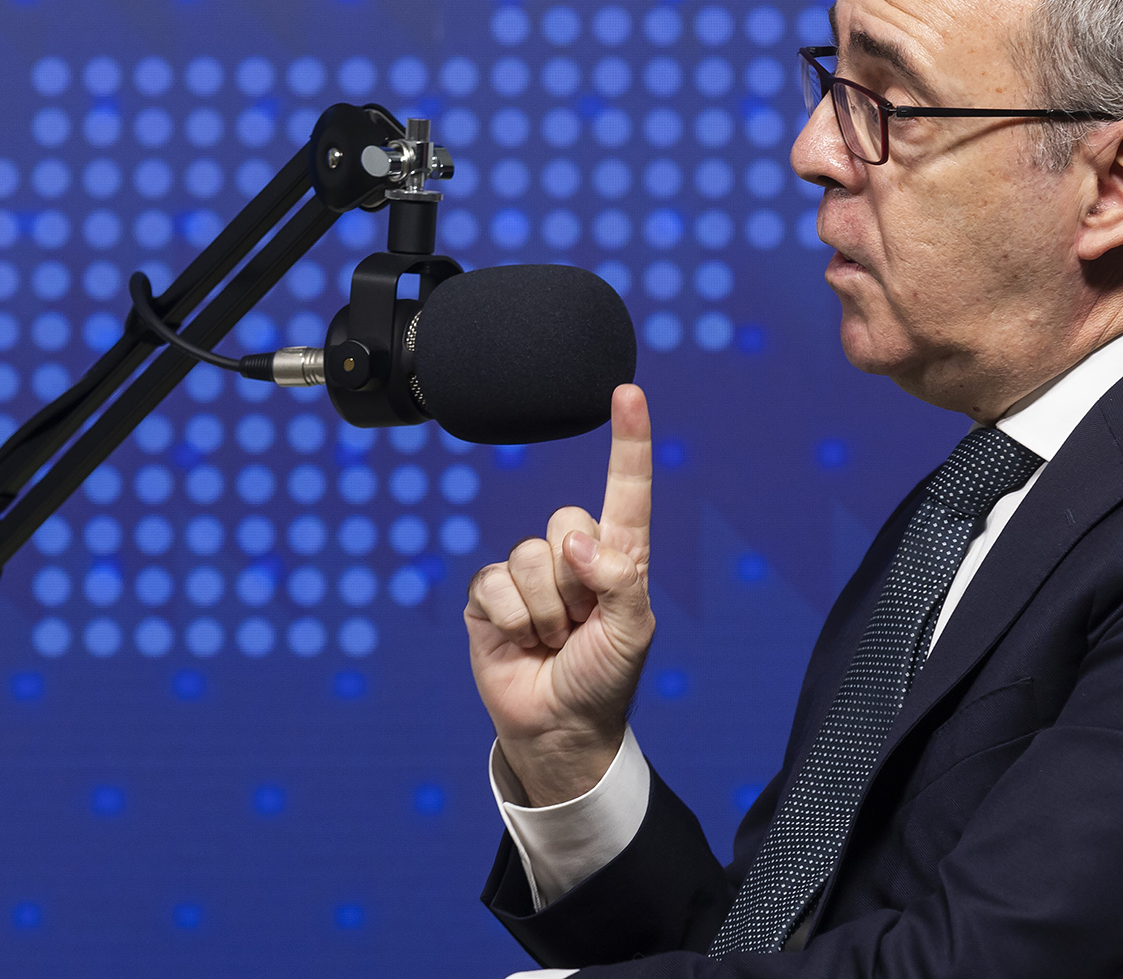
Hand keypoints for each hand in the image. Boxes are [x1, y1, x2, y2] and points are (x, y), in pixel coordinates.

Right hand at [465, 384, 652, 805]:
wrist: (558, 728)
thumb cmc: (604, 678)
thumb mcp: (633, 631)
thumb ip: (619, 579)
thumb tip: (574, 541)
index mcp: (617, 556)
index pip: (625, 491)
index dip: (628, 442)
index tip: (628, 394)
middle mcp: (572, 555)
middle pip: (565, 521)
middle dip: (574, 582)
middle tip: (580, 625)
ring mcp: (528, 574)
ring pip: (529, 557)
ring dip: (545, 611)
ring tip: (552, 639)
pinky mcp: (490, 596)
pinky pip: (494, 583)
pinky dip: (513, 620)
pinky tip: (522, 642)